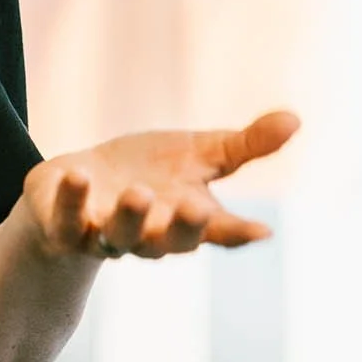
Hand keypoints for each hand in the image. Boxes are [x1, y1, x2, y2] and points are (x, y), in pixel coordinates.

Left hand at [17, 110, 299, 261]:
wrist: (78, 184)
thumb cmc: (149, 172)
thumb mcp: (197, 154)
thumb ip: (245, 146)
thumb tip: (297, 119)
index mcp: (186, 218)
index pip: (218, 231)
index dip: (238, 233)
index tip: (262, 230)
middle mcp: (148, 234)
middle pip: (169, 241)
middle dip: (183, 228)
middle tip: (196, 207)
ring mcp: (104, 234)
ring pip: (119, 237)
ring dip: (129, 216)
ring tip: (138, 192)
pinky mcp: (64, 225)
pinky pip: (66, 220)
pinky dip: (71, 201)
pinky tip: (77, 175)